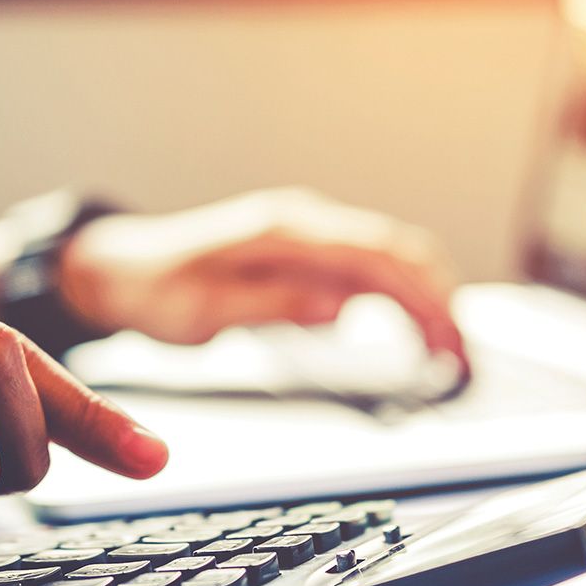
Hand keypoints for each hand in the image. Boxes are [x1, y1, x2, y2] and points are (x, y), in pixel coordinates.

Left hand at [59, 187, 469, 376]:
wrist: (123, 268)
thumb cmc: (156, 288)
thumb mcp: (204, 312)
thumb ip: (274, 305)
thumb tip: (343, 308)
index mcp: (283, 232)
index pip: (376, 255)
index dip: (422, 298)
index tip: (447, 342)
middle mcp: (305, 224)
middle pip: (398, 252)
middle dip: (440, 303)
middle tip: (462, 361)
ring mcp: (309, 236)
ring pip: (391, 259)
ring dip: (428, 301)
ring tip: (450, 353)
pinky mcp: (307, 255)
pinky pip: (368, 271)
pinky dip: (402, 299)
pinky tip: (415, 332)